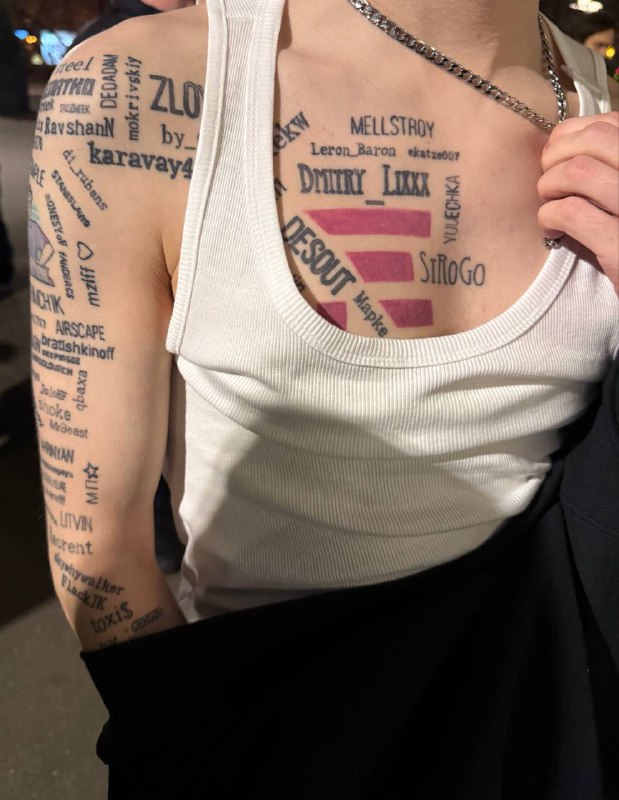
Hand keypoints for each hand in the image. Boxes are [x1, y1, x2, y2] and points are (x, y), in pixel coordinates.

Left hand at [537, 112, 617, 293]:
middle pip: (593, 140)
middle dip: (556, 157)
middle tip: (547, 183)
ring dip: (550, 186)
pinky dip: (550, 217)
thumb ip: (608, 168)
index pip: (610, 123)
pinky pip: (572, 213)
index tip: (555, 157)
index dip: (571, 135)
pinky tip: (551, 231)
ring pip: (579, 171)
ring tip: (548, 206)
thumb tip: (561, 144)